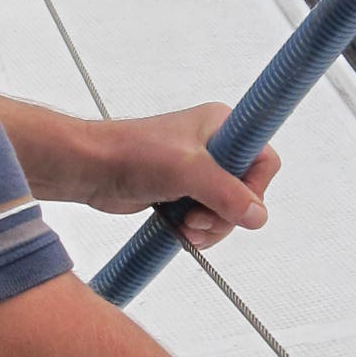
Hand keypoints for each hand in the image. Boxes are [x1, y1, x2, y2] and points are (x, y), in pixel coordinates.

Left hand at [80, 102, 278, 247]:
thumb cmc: (130, 152)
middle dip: (226, 215)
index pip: (263, 160)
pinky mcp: (183, 191)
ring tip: (186, 227)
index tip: (236, 203)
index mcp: (222, 126)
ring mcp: (198, 171)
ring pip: (227, 210)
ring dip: (211, 227)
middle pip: (246, 192)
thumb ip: (226, 193)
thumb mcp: (187, 171)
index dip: (254, 187)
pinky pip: (206, 218)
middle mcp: (214, 147)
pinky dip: (197, 230)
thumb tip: (257, 216)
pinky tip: (180, 230)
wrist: (91, 168)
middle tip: (198, 219)